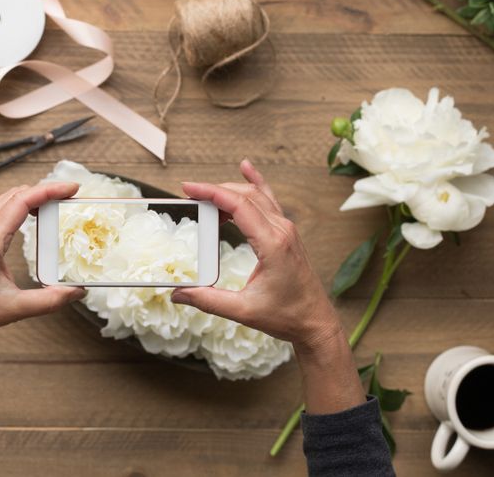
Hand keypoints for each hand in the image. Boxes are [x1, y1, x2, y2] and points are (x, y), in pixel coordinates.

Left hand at [0, 182, 84, 346]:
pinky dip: (19, 205)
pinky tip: (31, 216)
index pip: (23, 200)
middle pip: (16, 193)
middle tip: (69, 196)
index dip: (50, 190)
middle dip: (45, 190)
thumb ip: (49, 300)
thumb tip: (76, 292)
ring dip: (31, 196)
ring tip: (55, 203)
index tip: (72, 188)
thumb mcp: (14, 308)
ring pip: (6, 199)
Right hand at [171, 159, 341, 352]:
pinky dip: (255, 184)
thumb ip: (207, 301)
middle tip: (189, 193)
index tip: (188, 188)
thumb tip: (178, 294)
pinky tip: (246, 169)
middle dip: (215, 190)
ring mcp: (287, 230)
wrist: (315, 322)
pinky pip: (269, 201)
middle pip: (245, 195)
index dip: (211, 193)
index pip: (239, 205)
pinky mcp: (286, 233)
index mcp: (273, 244)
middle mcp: (282, 231)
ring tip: (204, 195)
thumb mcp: (243, 311)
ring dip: (229, 190)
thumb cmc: (286, 316)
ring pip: (256, 195)